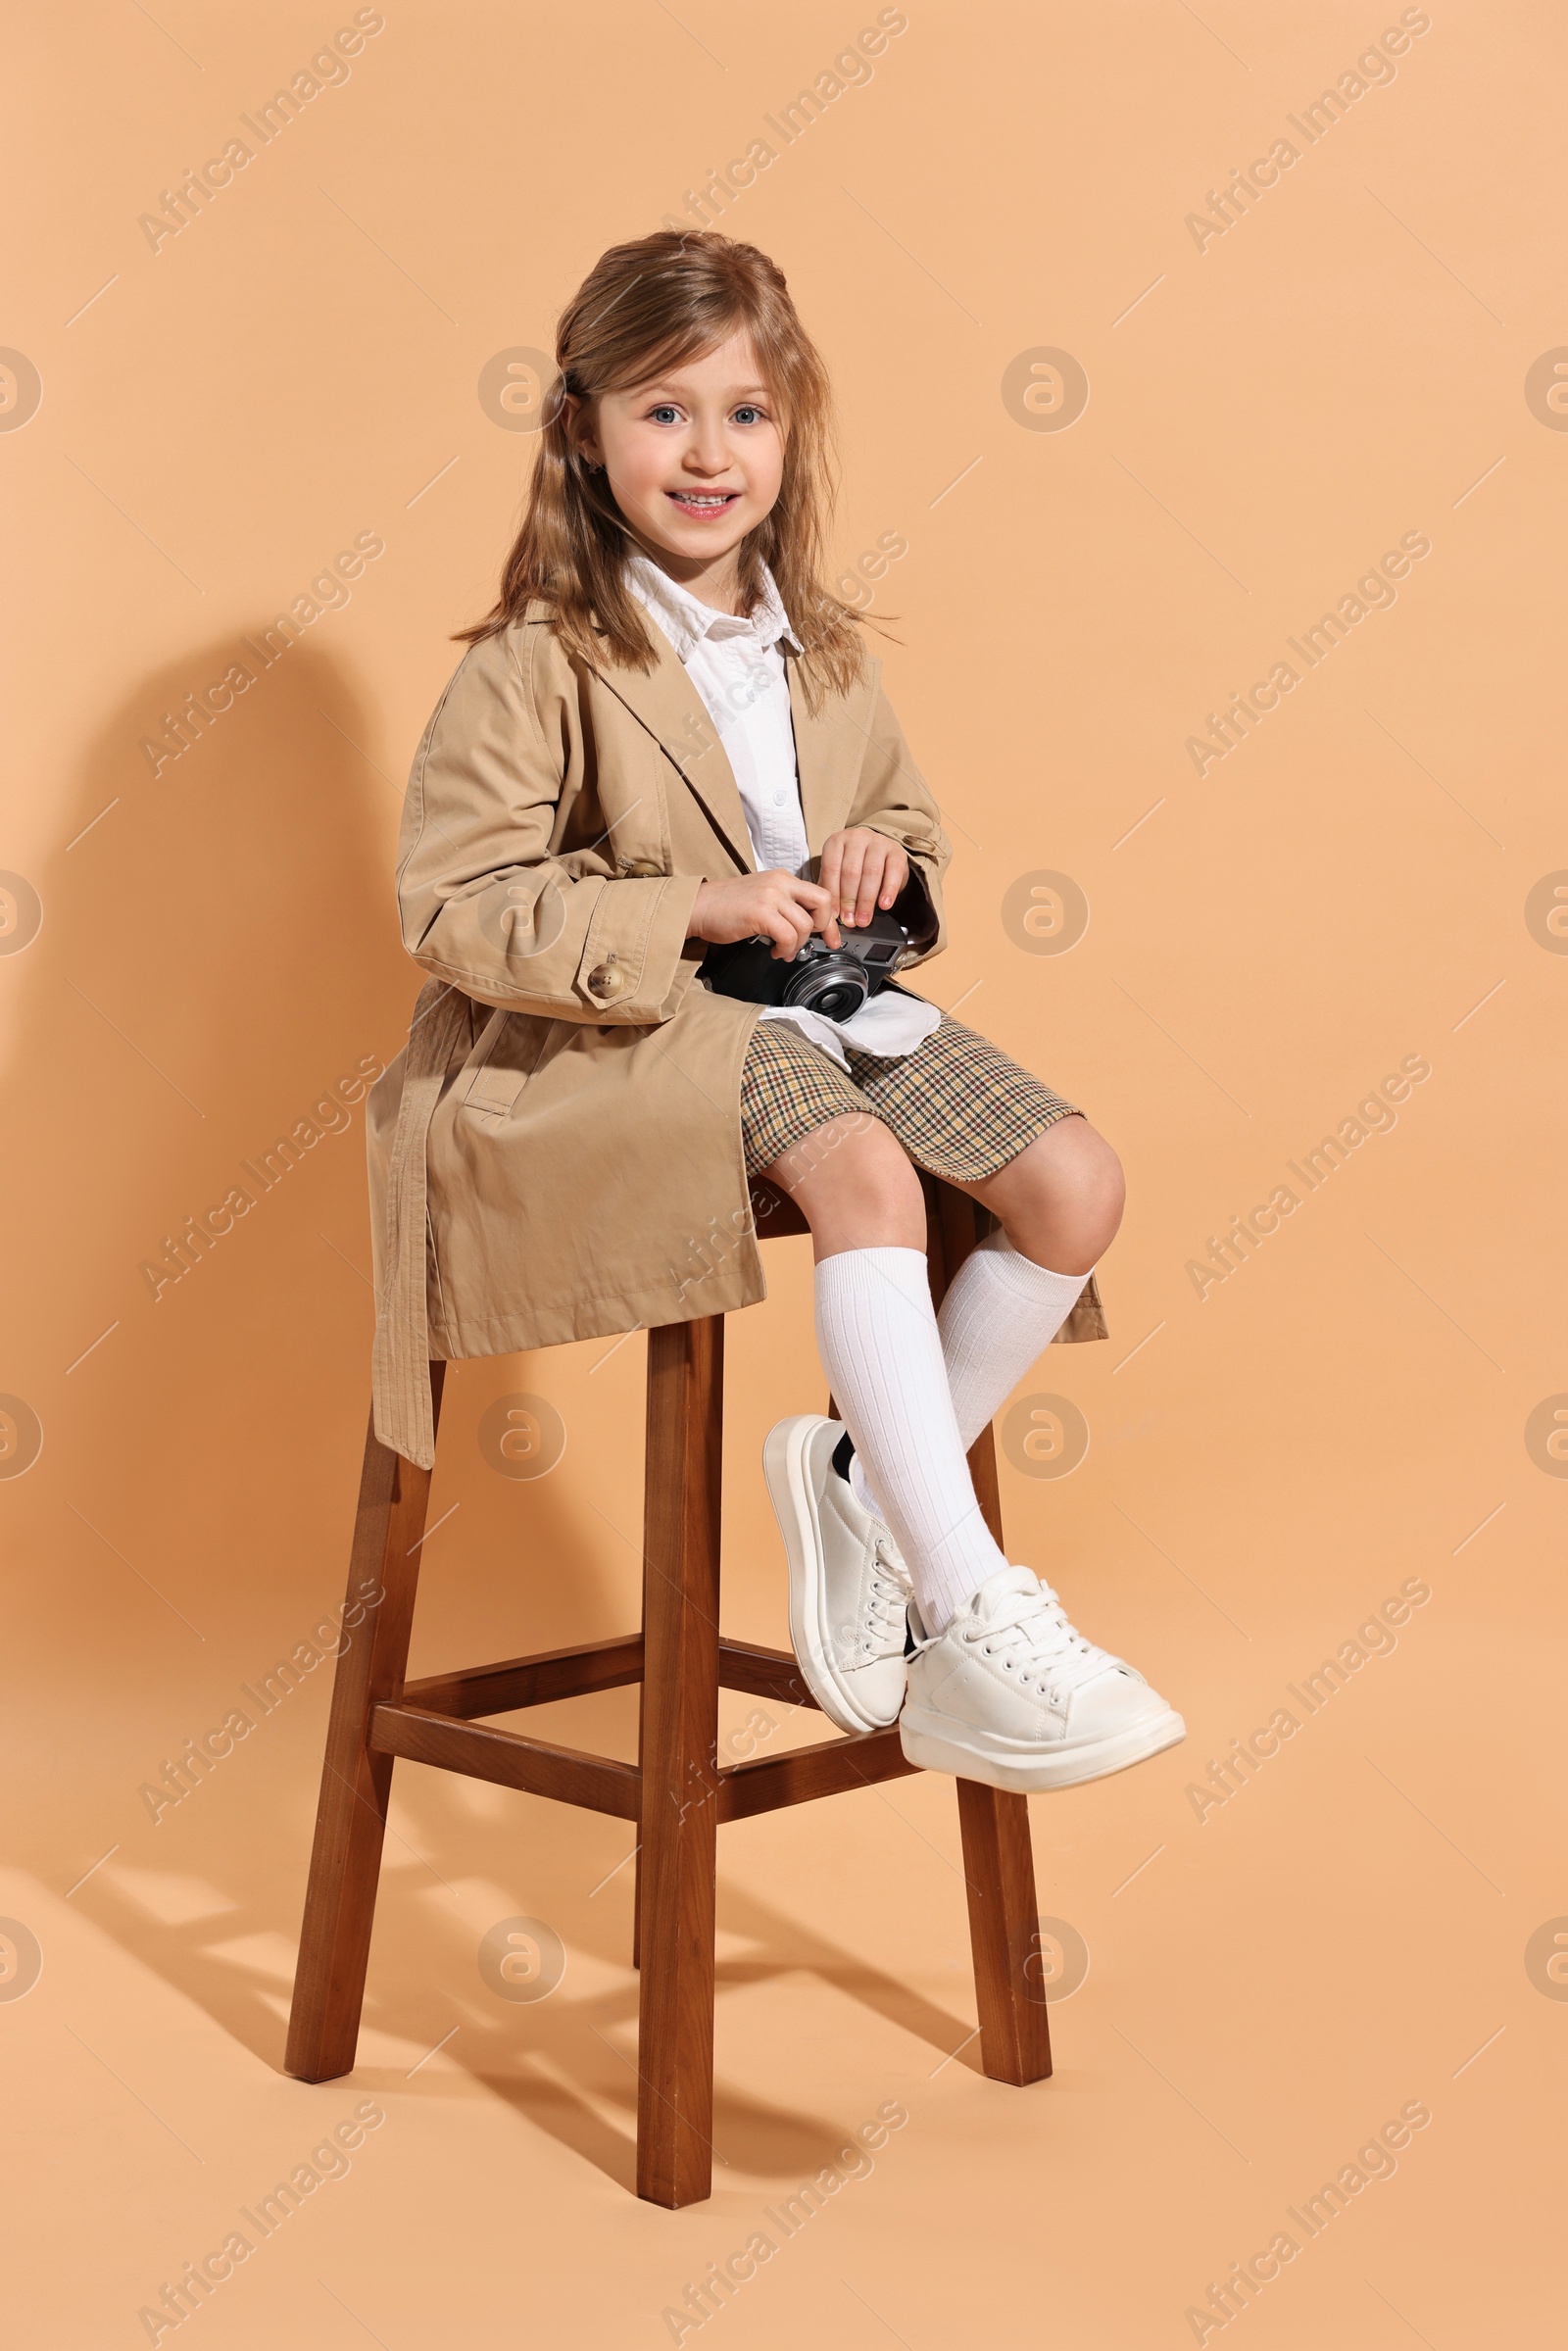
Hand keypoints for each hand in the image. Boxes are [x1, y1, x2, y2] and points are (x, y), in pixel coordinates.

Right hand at [688, 869, 841, 959]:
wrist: (697, 906)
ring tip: (782, 950)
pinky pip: (788, 936)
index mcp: (782, 878)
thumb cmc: (724, 906)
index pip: (820, 893)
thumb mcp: (761, 896)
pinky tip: (774, 951)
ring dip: (797, 945)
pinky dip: (785, 949)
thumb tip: (807, 925)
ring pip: (805, 925)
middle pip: (822, 902)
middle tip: (810, 941)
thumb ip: (784, 904)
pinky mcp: (761, 913)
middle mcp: (780, 882)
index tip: (830, 936)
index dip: (829, 918)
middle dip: (823, 927)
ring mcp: (771, 896)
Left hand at [819, 828, 908, 928]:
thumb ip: (832, 893)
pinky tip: (884, 905)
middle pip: (851, 871)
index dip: (833, 894)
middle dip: (849, 900)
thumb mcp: (838, 876)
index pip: (831, 868)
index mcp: (836, 841)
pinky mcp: (897, 851)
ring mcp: (878, 842)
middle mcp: (857, 837)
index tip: (834, 915)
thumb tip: (828, 920)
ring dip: (866, 900)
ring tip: (864, 919)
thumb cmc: (855, 868)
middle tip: (849, 920)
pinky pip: (893, 872)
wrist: (880, 856)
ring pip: (871, 872)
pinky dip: (889, 891)